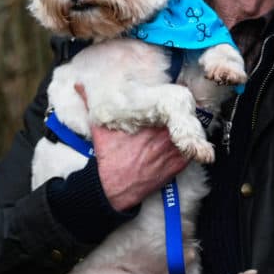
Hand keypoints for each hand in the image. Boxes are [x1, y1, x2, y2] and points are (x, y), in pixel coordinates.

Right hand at [75, 84, 189, 210]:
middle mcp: (166, 135)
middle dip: (185, 111)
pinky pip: (194, 150)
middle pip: (185, 116)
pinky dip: (193, 145)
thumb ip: (91, 103)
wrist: (114, 188)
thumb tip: (78, 84)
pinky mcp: (180, 165)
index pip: (172, 103)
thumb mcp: (100, 128)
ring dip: (191, 127)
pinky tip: (188, 141)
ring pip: (192, 132)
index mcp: (150, 123)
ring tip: (189, 123)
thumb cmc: (109, 157)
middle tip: (184, 107)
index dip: (176, 98)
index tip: (176, 94)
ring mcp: (175, 151)